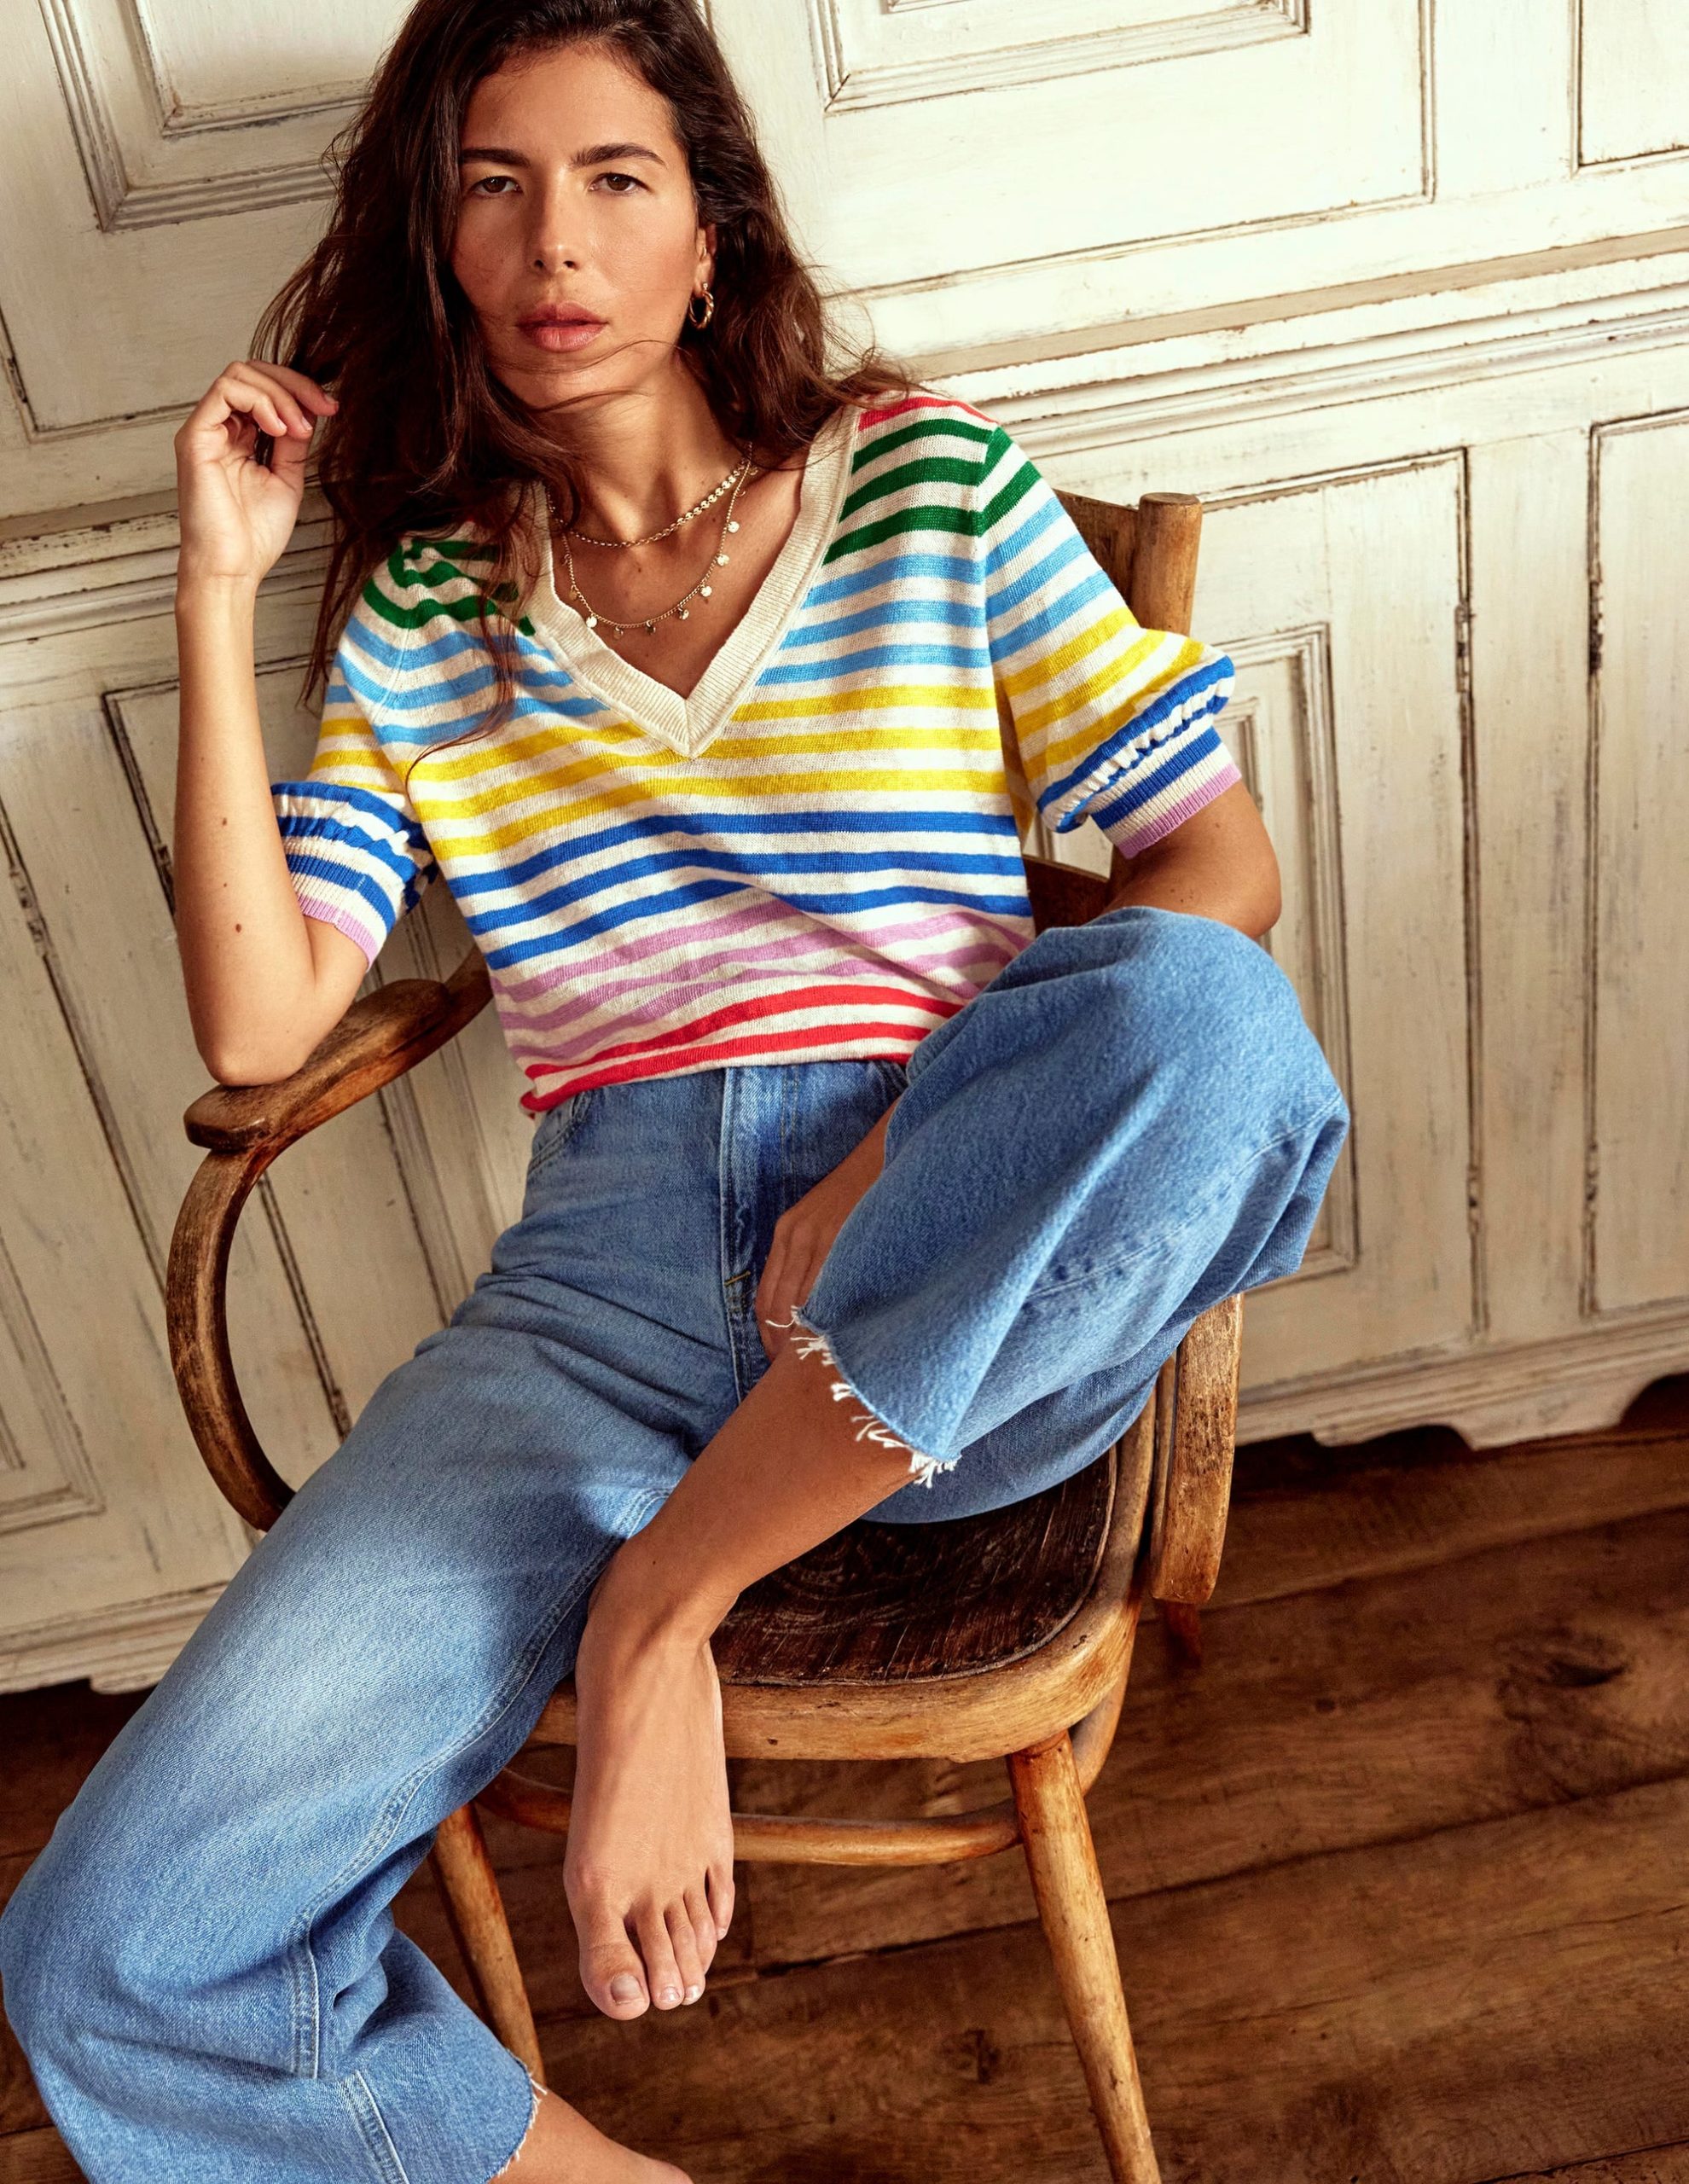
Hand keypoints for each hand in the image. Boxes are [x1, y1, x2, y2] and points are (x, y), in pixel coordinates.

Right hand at [173, 359, 338, 593]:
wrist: (233, 568)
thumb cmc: (254, 535)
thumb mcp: (287, 479)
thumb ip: (293, 443)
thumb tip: (309, 410)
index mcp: (239, 438)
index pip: (265, 390)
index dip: (299, 390)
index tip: (331, 408)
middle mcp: (219, 429)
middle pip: (252, 373)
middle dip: (294, 384)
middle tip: (323, 408)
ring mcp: (205, 431)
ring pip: (239, 375)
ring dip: (280, 394)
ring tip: (300, 429)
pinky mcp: (195, 437)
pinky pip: (225, 391)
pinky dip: (259, 401)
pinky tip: (280, 428)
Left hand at [754, 1106, 891, 1361]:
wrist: (889, 1151)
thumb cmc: (865, 1194)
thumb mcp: (827, 1223)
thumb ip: (815, 1261)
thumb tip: (814, 1314)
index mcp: (786, 1234)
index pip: (766, 1302)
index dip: (770, 1340)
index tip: (781, 1367)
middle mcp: (795, 1236)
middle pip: (777, 1310)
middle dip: (783, 1349)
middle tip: (796, 1382)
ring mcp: (820, 1236)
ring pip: (802, 1306)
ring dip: (806, 1341)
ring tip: (820, 1370)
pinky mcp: (845, 1237)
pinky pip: (831, 1290)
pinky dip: (832, 1319)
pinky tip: (843, 1340)